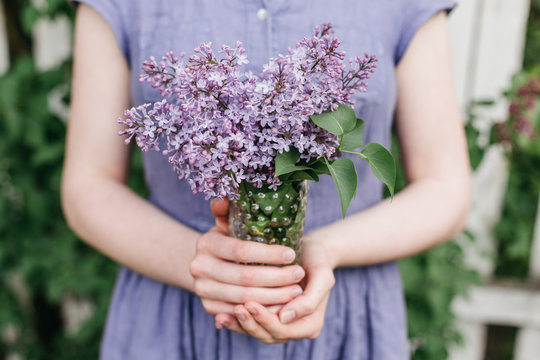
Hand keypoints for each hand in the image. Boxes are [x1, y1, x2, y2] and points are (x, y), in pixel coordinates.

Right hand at [190, 200, 305, 315]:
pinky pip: (241, 313)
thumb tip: (223, 199)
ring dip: (275, 296)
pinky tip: (282, 304)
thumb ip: (228, 210)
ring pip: (245, 298)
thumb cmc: (228, 240)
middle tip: (299, 274)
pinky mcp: (209, 308)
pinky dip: (264, 310)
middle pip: (245, 277)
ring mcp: (202, 290)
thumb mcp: (227, 222)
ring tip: (296, 290)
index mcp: (205, 244)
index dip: (269, 254)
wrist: (209, 264)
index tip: (292, 254)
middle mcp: (199, 268)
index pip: (241, 251)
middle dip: (277, 277)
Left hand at [215, 239, 335, 342]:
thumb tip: (285, 318)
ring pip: (257, 332)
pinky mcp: (269, 316)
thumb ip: (310, 300)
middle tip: (236, 307)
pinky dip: (237, 322)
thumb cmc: (318, 260)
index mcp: (311, 324)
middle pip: (268, 335)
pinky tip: (221, 314)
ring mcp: (281, 324)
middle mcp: (295, 328)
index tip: (250, 303)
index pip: (283, 329)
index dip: (265, 320)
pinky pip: (252, 324)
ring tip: (223, 315)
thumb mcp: (322, 276)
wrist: (312, 251)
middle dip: (250, 323)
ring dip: (240, 325)